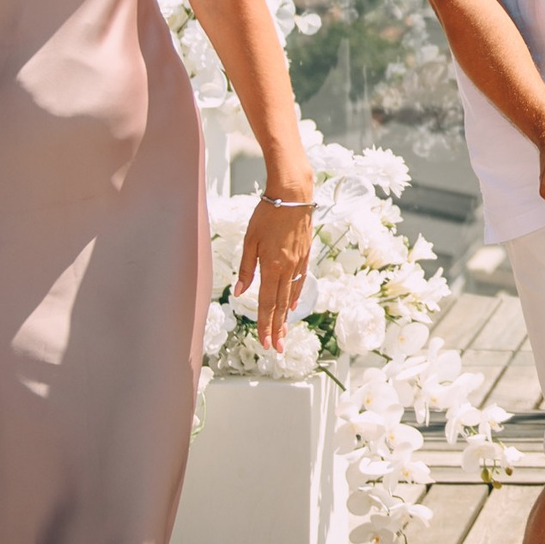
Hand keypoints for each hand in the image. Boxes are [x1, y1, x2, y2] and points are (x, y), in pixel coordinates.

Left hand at [236, 196, 314, 352]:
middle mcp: (288, 269)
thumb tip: (239, 292)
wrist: (294, 195)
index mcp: (272, 267)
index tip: (264, 343)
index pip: (266, 303)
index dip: (264, 325)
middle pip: (281, 305)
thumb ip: (246, 268)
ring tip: (284, 333)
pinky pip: (300, 281)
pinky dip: (296, 296)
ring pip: (291, 295)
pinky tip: (293, 306)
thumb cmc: (268, 214)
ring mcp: (299, 262)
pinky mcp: (305, 254)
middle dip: (277, 328)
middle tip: (276, 348)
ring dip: (286, 317)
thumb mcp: (250, 240)